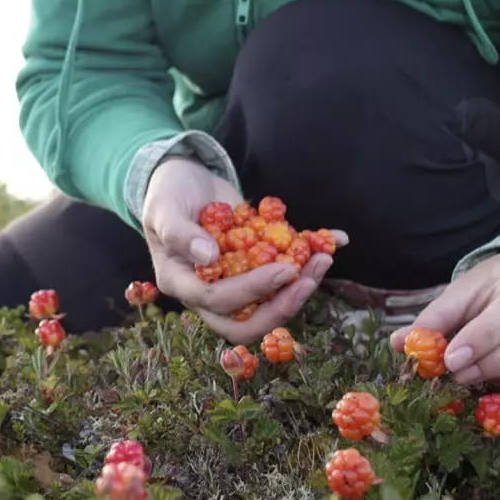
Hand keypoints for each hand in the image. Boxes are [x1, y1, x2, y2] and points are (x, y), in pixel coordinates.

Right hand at [141, 158, 343, 345]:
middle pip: (247, 322)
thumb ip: (179, 232)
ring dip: (301, 287)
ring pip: (270, 303)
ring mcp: (235, 281)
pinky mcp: (256, 265)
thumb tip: (209, 257)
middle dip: (282, 307)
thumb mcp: (165, 207)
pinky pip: (286, 272)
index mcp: (182, 282)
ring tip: (324, 258)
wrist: (183, 178)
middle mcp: (210, 291)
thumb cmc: (167, 194)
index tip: (283, 269)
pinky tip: (335, 238)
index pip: (218, 301)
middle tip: (307, 281)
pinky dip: (311, 255)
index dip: (253, 291)